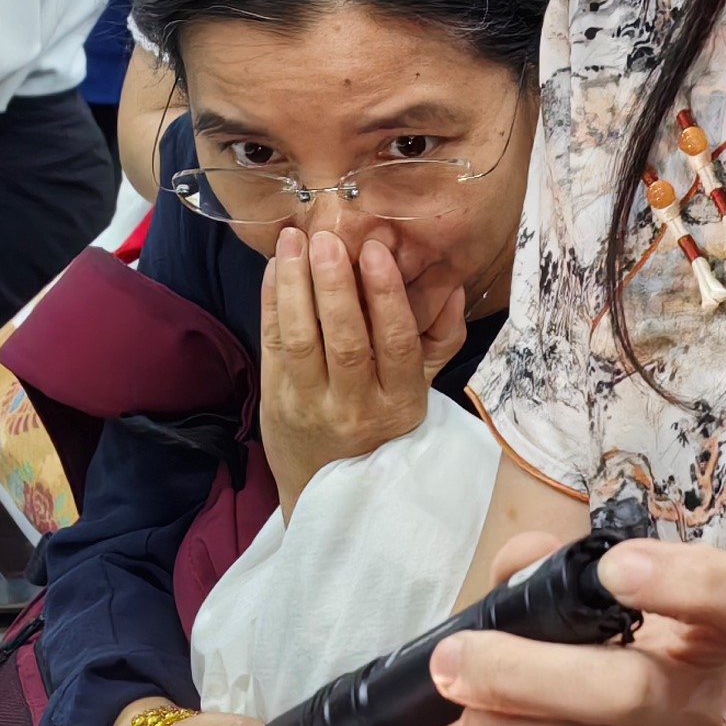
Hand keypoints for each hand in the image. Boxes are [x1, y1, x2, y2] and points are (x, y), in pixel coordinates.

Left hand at [257, 226, 464, 511]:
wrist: (324, 487)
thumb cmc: (379, 428)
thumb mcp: (418, 391)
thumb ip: (439, 340)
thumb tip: (453, 287)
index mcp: (400, 403)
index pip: (396, 344)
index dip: (386, 296)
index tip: (376, 251)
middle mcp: (356, 407)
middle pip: (345, 341)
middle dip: (335, 285)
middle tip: (328, 239)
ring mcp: (311, 405)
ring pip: (302, 340)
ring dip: (295, 286)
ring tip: (295, 241)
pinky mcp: (276, 400)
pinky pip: (272, 344)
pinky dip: (271, 302)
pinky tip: (275, 267)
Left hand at [430, 534, 725, 725]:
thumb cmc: (628, 703)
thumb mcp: (619, 635)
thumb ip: (560, 579)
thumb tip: (521, 562)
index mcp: (706, 647)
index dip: (688, 581)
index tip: (616, 569)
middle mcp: (694, 718)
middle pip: (624, 690)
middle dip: (517, 670)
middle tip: (454, 658)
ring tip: (474, 712)